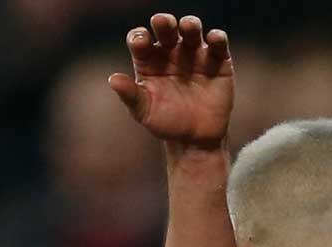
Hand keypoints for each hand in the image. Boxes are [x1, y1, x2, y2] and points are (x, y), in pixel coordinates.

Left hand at [109, 13, 233, 148]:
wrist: (195, 139)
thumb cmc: (165, 123)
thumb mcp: (144, 111)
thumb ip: (130, 95)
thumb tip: (113, 80)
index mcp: (148, 59)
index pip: (140, 40)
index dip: (139, 37)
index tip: (141, 43)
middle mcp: (170, 52)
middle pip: (165, 29)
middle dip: (164, 22)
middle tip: (162, 22)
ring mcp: (194, 54)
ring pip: (191, 30)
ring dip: (190, 25)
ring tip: (189, 27)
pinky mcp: (218, 61)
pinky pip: (218, 44)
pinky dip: (217, 38)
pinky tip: (213, 39)